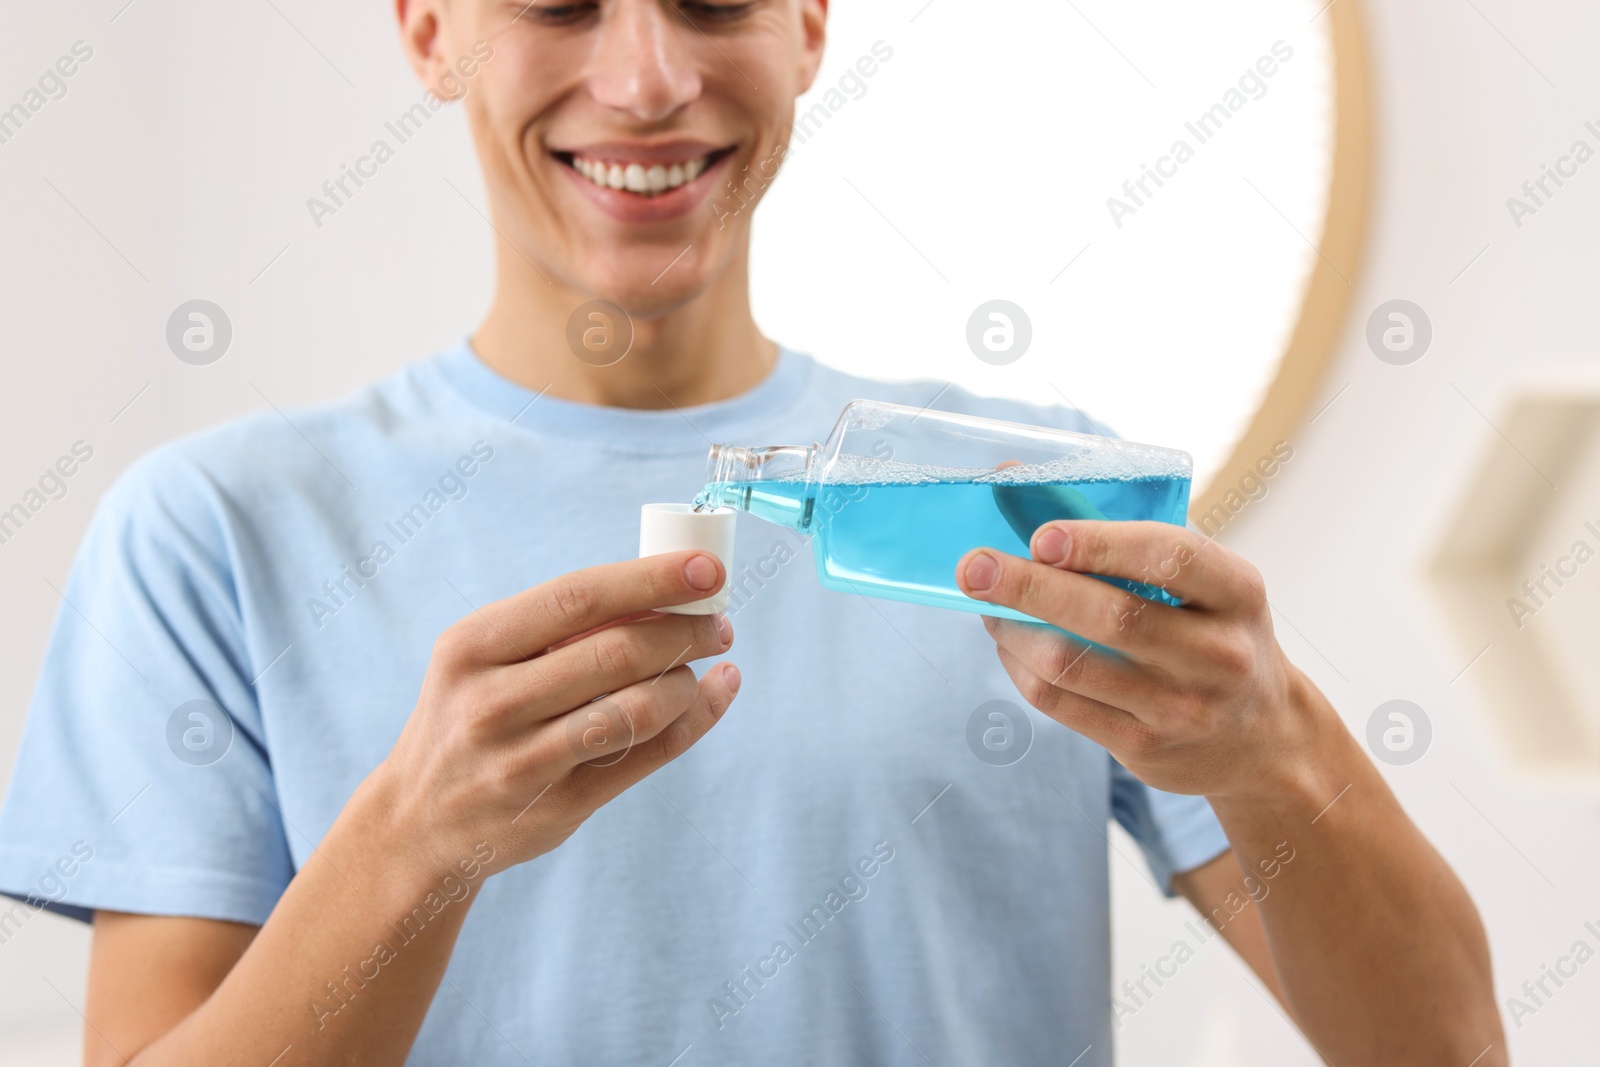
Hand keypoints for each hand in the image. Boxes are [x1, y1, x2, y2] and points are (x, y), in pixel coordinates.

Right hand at [375, 552, 739, 878]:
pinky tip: (712, 694)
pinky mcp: (557, 808)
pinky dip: (694, 720)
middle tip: (716, 623)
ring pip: (636, 709)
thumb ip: (560, 629)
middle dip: (684, 632)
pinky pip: (646, 756)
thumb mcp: (484, 659)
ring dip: (685, 681)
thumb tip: (667, 592)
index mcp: (471, 647)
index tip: (707, 568)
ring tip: (699, 667)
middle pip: (616, 652)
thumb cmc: (469, 716)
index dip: (651, 579)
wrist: (417, 822)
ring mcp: (522, 762)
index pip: (577, 597)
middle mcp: (490, 703)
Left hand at [955, 520, 1317, 798]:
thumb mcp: (1205, 582)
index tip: (1041, 535)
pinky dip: (1019, 665)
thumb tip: (1017, 481)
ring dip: (1012, 628)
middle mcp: (1218, 654)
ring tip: (983, 600)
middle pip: (1111, 617)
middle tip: (973, 566)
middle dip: (1030, 587)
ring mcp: (1182, 708)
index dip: (1101, 544)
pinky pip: (1059, 702)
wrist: (1260, 739)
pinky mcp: (1144, 747)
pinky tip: (1007, 641)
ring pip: (1071, 663)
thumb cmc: (1211, 631)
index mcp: (1238, 592)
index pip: (1172, 558)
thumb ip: (1126, 535)